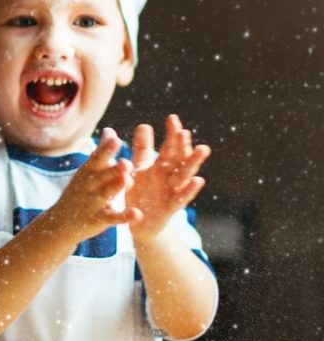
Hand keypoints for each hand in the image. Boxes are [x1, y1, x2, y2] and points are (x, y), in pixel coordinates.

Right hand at [49, 128, 140, 241]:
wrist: (61, 222)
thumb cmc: (79, 192)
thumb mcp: (87, 171)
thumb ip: (101, 152)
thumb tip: (109, 130)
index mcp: (88, 172)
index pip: (97, 158)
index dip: (106, 149)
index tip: (115, 139)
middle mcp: (89, 185)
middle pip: (102, 175)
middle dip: (113, 169)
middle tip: (126, 161)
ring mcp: (93, 203)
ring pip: (106, 194)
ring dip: (116, 187)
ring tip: (127, 180)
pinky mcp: (98, 219)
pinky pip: (112, 217)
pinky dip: (124, 216)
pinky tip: (137, 214)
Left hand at [127, 114, 209, 242]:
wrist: (138, 223)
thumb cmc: (140, 193)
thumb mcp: (138, 169)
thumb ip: (142, 150)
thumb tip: (144, 124)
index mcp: (161, 167)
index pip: (169, 147)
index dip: (171, 134)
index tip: (172, 118)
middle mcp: (169, 177)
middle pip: (178, 158)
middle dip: (182, 145)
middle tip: (184, 131)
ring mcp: (172, 191)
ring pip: (185, 175)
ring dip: (193, 162)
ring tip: (203, 148)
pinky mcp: (171, 208)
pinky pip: (181, 198)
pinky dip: (190, 190)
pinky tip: (198, 180)